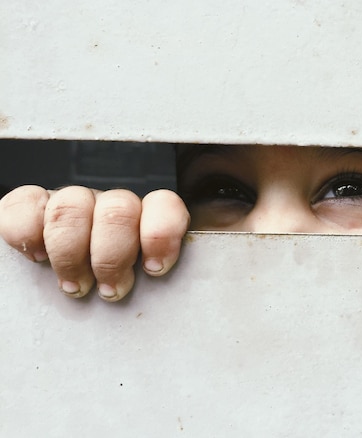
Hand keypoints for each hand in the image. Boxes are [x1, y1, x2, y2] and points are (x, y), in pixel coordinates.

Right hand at [0, 185, 188, 300]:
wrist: (68, 290)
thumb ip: (163, 284)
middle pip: (118, 209)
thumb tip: (188, 307)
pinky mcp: (33, 208)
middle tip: (111, 291)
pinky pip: (25, 203)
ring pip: (71, 206)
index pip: (164, 205)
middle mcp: (112, 207)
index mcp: (148, 219)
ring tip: (75, 287)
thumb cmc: (118, 295)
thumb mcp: (148, 290)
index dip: (161, 234)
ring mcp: (73, 204)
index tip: (154, 270)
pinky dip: (26, 230)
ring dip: (71, 253)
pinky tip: (36, 258)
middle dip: (112, 256)